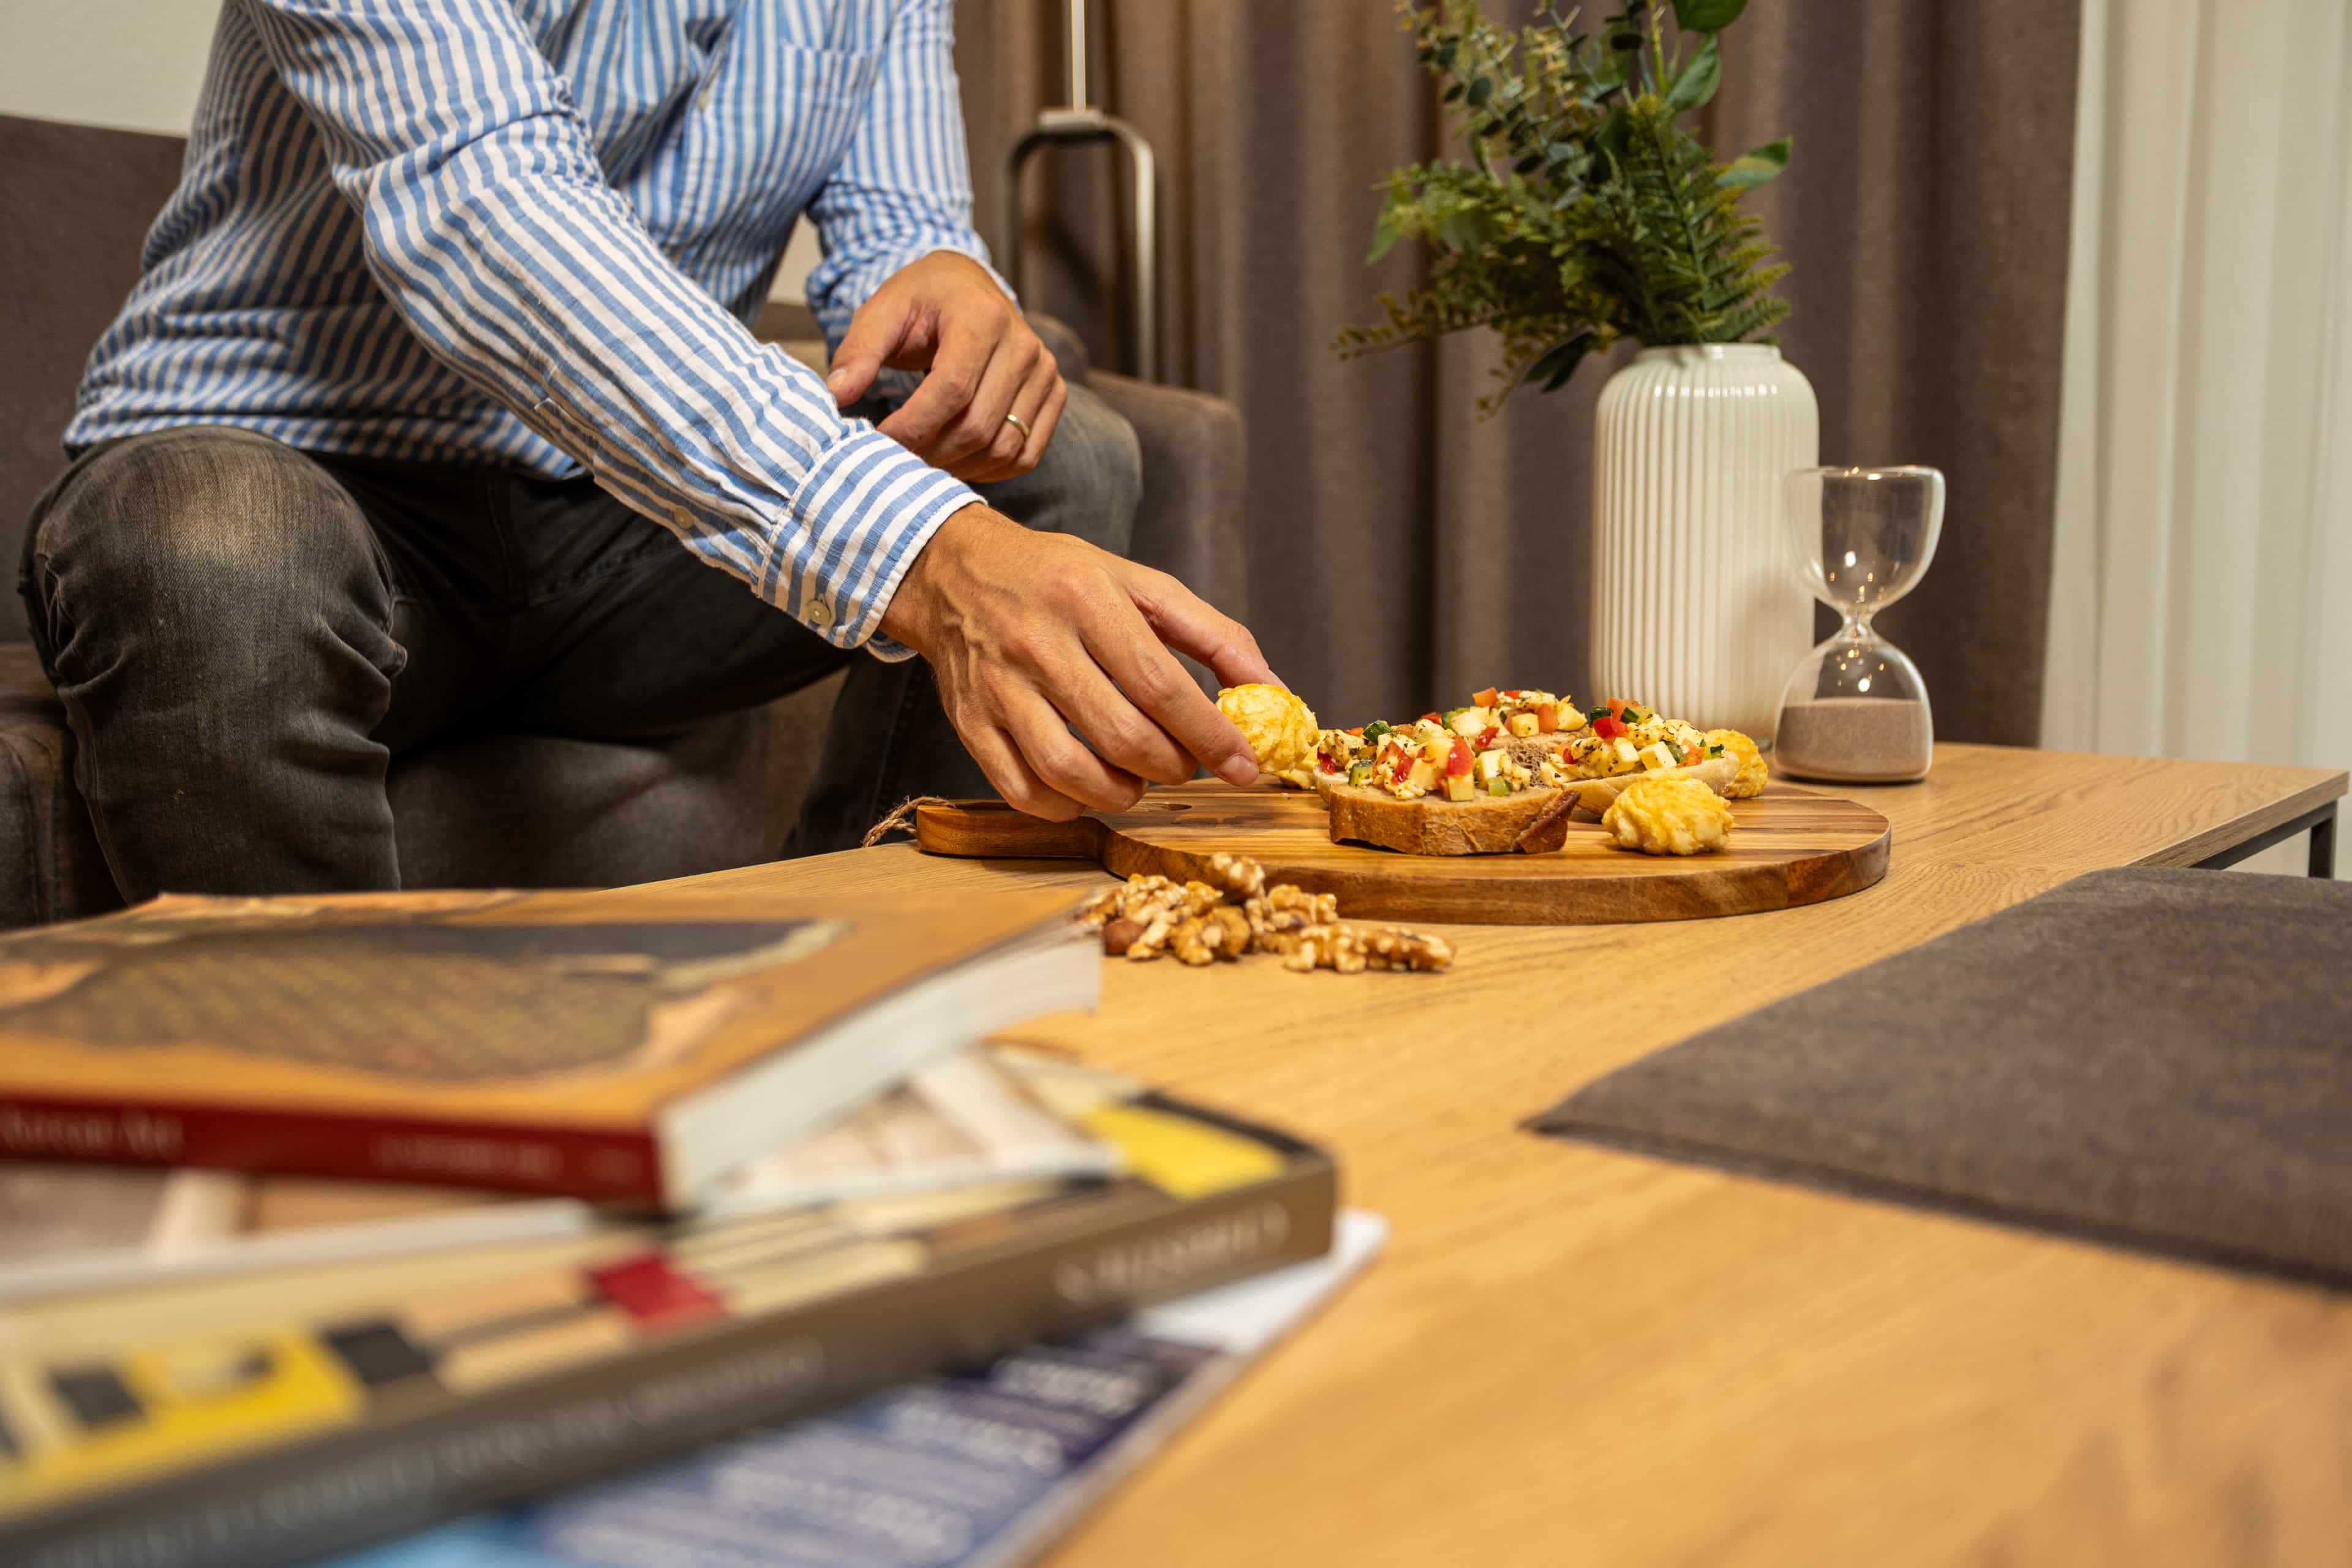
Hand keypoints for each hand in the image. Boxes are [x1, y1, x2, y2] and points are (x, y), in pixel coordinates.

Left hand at [826, 252, 1066, 483]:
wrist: (967, 285)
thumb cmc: (923, 299)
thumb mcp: (883, 311)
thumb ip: (858, 352)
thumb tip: (838, 396)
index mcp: (983, 316)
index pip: (952, 389)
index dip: (913, 425)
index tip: (879, 440)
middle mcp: (1024, 345)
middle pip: (978, 425)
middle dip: (931, 451)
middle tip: (897, 456)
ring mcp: (1045, 372)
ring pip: (1004, 446)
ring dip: (959, 466)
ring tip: (923, 458)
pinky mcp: (1053, 394)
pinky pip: (1026, 454)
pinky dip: (990, 469)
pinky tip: (957, 459)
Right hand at [880, 505, 1277, 819]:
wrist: (955, 574)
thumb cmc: (1060, 580)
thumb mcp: (1139, 583)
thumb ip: (1211, 634)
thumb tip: (1270, 688)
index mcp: (1087, 599)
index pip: (1161, 685)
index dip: (1210, 736)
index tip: (1244, 765)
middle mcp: (1037, 643)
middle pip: (1120, 736)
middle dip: (1171, 767)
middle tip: (1185, 766)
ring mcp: (997, 688)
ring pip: (1068, 772)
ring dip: (1122, 794)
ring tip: (1138, 780)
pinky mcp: (969, 724)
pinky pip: (1022, 791)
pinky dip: (1066, 806)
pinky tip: (1087, 789)